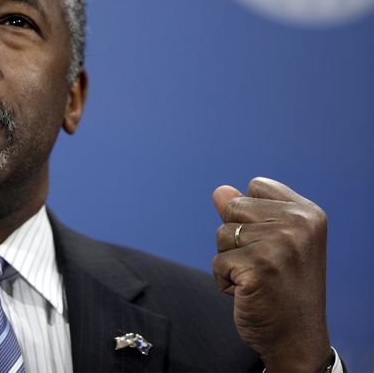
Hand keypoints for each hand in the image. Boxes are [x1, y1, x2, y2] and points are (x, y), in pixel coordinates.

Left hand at [212, 177, 331, 372]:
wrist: (296, 339)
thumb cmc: (282, 289)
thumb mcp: (272, 244)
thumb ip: (247, 214)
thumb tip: (219, 190)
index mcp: (307, 213)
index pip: (256, 185)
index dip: (250, 214)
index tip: (271, 242)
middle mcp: (298, 224)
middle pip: (233, 207)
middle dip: (235, 238)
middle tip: (263, 265)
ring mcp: (279, 244)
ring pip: (221, 235)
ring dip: (229, 261)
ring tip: (257, 279)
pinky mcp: (258, 266)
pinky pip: (217, 262)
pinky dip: (224, 281)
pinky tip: (249, 293)